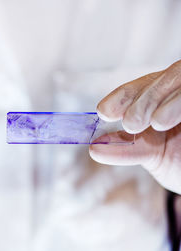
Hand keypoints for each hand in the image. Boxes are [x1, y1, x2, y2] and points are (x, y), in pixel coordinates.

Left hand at [90, 60, 180, 193]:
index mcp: (167, 98)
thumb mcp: (154, 157)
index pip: (145, 85)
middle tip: (131, 123)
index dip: (125, 94)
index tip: (104, 111)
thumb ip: (126, 149)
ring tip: (156, 124)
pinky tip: (166, 121)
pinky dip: (180, 104)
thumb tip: (95, 147)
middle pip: (168, 76)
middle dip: (145, 97)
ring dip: (167, 99)